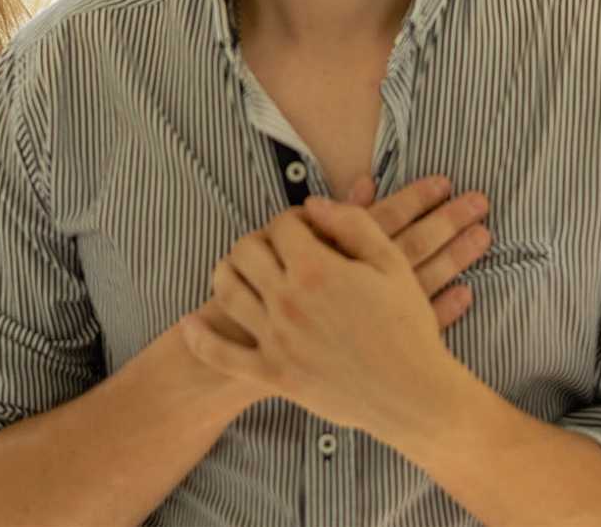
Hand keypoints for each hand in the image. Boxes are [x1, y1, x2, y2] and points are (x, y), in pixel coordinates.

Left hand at [180, 196, 466, 438]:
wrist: (411, 394)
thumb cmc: (407, 326)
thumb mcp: (391, 263)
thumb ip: (352, 224)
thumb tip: (313, 205)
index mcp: (316, 269)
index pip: (283, 225)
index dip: (294, 218)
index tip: (308, 227)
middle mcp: (287, 301)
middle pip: (246, 251)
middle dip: (259, 240)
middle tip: (275, 247)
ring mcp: (274, 339)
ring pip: (227, 291)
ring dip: (227, 271)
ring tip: (238, 269)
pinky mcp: (271, 373)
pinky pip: (220, 355)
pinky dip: (199, 338)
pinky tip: (189, 323)